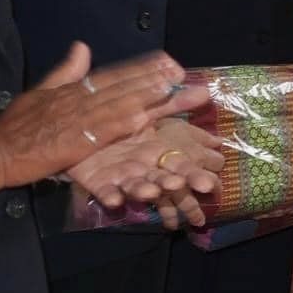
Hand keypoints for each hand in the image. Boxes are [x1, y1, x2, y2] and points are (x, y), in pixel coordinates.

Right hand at [0, 45, 207, 189]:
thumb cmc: (18, 126)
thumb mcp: (41, 91)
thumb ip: (66, 70)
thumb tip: (82, 46)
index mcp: (73, 90)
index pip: (114, 75)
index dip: (143, 68)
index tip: (168, 62)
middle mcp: (79, 102)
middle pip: (123, 87)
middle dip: (153, 79)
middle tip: (182, 72)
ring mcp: (77, 122)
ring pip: (118, 106)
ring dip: (145, 97)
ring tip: (172, 88)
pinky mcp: (73, 144)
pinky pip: (101, 133)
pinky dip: (121, 125)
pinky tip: (142, 119)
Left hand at [67, 117, 224, 228]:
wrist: (82, 127)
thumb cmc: (123, 121)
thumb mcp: (149, 110)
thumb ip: (173, 104)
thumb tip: (205, 92)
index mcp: (162, 152)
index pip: (185, 166)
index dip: (197, 175)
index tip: (210, 183)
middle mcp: (147, 167)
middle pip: (165, 180)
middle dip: (176, 183)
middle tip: (189, 186)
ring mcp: (122, 175)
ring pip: (137, 185)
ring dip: (145, 190)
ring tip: (151, 192)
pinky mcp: (98, 182)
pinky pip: (105, 191)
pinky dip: (111, 196)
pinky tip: (114, 200)